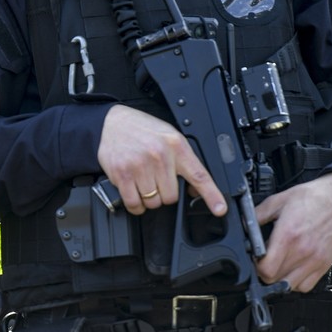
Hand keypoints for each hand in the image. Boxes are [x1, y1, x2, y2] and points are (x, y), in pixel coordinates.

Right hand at [96, 105, 225, 215]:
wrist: (111, 123)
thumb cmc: (141, 130)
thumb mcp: (169, 138)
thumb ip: (183, 160)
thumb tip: (194, 189)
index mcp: (176, 146)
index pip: (198, 175)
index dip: (211, 195)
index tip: (219, 208)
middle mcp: (159, 156)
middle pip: (171, 196)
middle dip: (165, 193)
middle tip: (156, 179)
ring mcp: (140, 166)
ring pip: (153, 202)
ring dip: (149, 198)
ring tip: (143, 181)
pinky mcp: (122, 175)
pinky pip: (134, 203)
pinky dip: (136, 205)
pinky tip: (134, 192)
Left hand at [253, 173, 331, 291]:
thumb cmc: (312, 199)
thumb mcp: (278, 201)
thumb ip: (257, 215)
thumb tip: (243, 224)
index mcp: (288, 235)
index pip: (266, 268)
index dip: (256, 266)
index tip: (255, 258)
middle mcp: (302, 251)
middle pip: (275, 280)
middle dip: (264, 273)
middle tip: (264, 262)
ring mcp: (315, 260)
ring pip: (290, 286)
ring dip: (279, 280)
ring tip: (278, 266)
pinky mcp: (324, 264)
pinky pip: (306, 286)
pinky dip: (296, 283)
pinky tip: (292, 269)